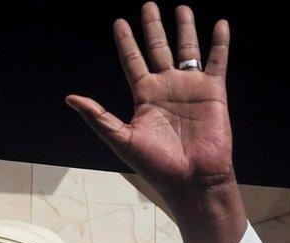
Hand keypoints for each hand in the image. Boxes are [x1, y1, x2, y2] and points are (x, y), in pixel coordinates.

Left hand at [66, 3, 232, 198]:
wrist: (192, 179)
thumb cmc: (156, 165)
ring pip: (187, 49)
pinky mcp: (213, 92)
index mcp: (144, 96)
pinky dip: (219, 43)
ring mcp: (190, 88)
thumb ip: (98, 117)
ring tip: (181, 8)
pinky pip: (217, 61)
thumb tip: (70, 98)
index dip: (126, 41)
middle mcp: (166, 87)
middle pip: (158, 49)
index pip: (132, 60)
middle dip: (153, 27)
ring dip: (185, 29)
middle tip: (148, 5)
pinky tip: (220, 24)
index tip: (119, 22)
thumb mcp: (122, 140)